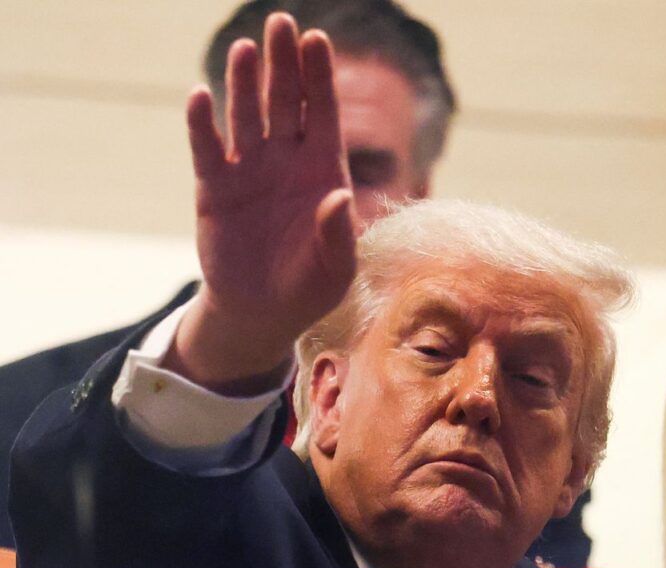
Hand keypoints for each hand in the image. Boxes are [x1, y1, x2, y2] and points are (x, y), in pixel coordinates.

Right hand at [168, 13, 356, 393]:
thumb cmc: (308, 288)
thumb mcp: (334, 269)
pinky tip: (200, 97)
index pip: (323, 115)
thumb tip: (338, 197)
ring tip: (244, 50)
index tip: (317, 40)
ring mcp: (250, 171)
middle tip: (280, 23)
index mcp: (323, 172)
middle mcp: (286, 162)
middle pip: (285, 102)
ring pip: (247, 116)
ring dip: (244, 83)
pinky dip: (203, 125)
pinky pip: (208, 150)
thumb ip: (339, 235)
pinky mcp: (215, 189)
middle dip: (283, 65)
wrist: (262, 313)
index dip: (320, 78)